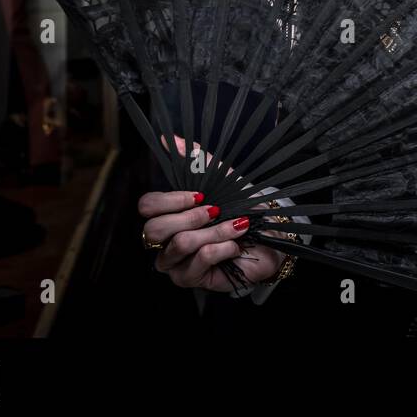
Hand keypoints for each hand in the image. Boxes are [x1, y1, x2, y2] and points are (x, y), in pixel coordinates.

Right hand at [137, 136, 284, 292]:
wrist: (269, 236)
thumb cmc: (241, 208)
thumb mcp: (221, 178)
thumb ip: (195, 158)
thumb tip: (168, 137)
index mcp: (168, 214)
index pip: (147, 206)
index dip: (171, 200)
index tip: (200, 195)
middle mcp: (164, 240)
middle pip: (154, 229)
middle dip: (192, 218)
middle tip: (217, 212)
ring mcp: (174, 262)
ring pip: (180, 245)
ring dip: (215, 232)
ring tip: (236, 228)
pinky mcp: (190, 279)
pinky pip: (200, 260)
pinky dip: (223, 248)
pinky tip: (235, 246)